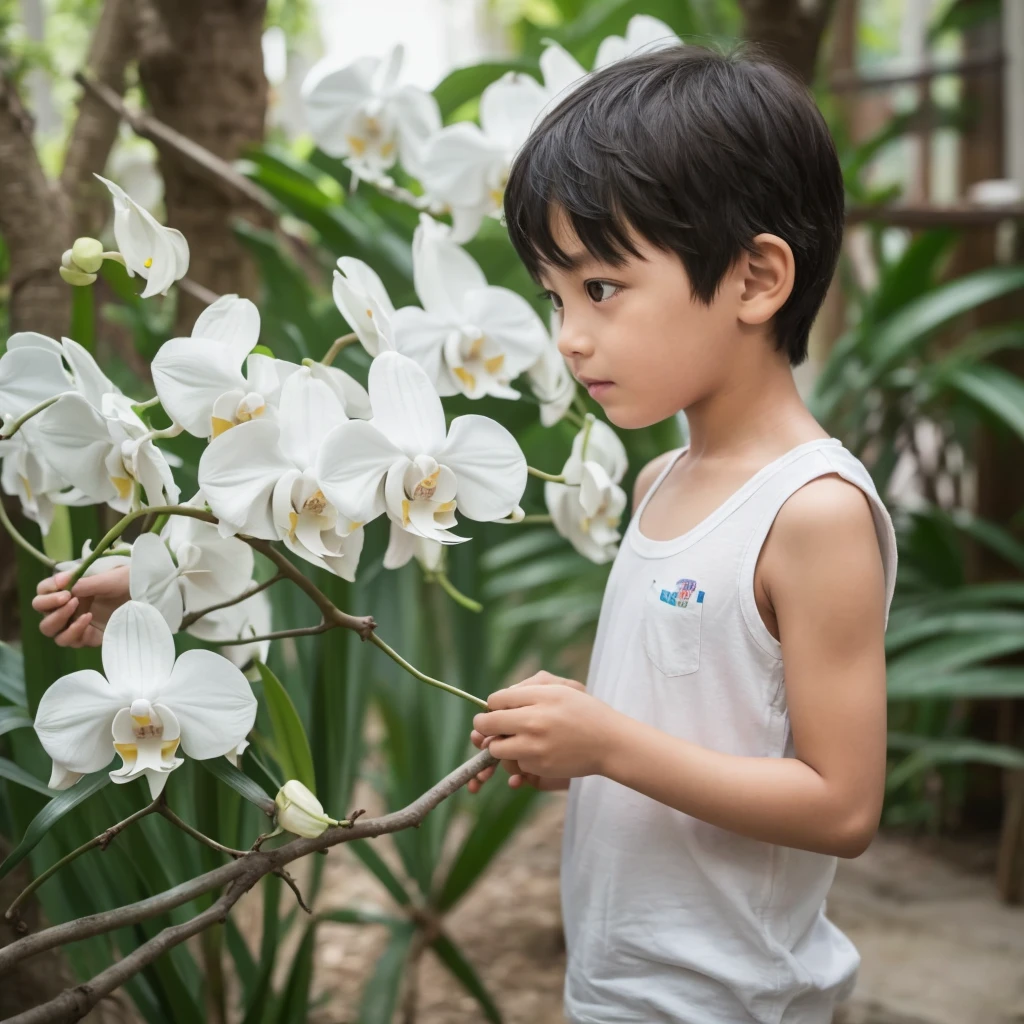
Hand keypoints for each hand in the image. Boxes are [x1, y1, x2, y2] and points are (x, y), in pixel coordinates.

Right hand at [32, 567, 130, 647]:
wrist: (147, 598)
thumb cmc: (128, 583)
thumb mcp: (109, 578)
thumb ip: (87, 583)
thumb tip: (69, 588)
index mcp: (69, 588)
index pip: (43, 590)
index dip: (48, 588)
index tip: (64, 583)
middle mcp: (68, 606)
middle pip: (40, 610)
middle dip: (49, 604)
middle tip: (68, 598)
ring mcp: (75, 623)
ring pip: (50, 629)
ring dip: (59, 619)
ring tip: (80, 609)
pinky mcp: (87, 637)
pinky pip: (70, 640)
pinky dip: (74, 631)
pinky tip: (89, 619)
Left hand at [471, 670, 615, 784]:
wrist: (610, 742)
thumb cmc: (584, 711)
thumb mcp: (559, 689)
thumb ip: (526, 690)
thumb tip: (497, 701)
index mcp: (538, 699)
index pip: (496, 700)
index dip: (493, 705)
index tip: (497, 709)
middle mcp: (533, 722)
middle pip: (488, 724)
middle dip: (484, 726)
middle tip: (487, 726)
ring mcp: (535, 747)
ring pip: (496, 749)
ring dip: (500, 745)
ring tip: (515, 740)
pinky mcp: (539, 767)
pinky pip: (516, 763)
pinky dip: (520, 759)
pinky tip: (536, 752)